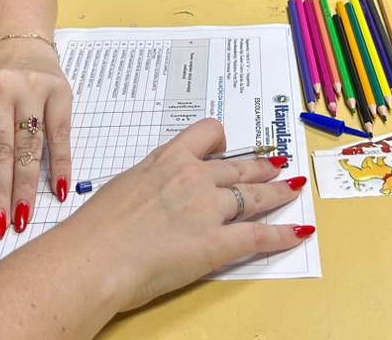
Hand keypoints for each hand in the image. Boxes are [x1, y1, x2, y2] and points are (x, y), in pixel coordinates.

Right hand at [62, 119, 311, 311]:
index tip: (228, 146)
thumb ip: (147, 184)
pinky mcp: (217, 244)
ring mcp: (208, 209)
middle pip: (240, 166)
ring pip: (255, 195)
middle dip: (262, 166)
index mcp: (167, 160)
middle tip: (277, 166)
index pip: (207, 134)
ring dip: (279, 192)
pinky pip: (259, 236)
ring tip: (294, 188)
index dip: (222, 140)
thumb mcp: (121, 188)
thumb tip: (152, 192)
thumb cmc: (95, 229)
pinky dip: (283, 235)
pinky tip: (298, 232)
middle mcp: (193, 177)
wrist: (93, 258)